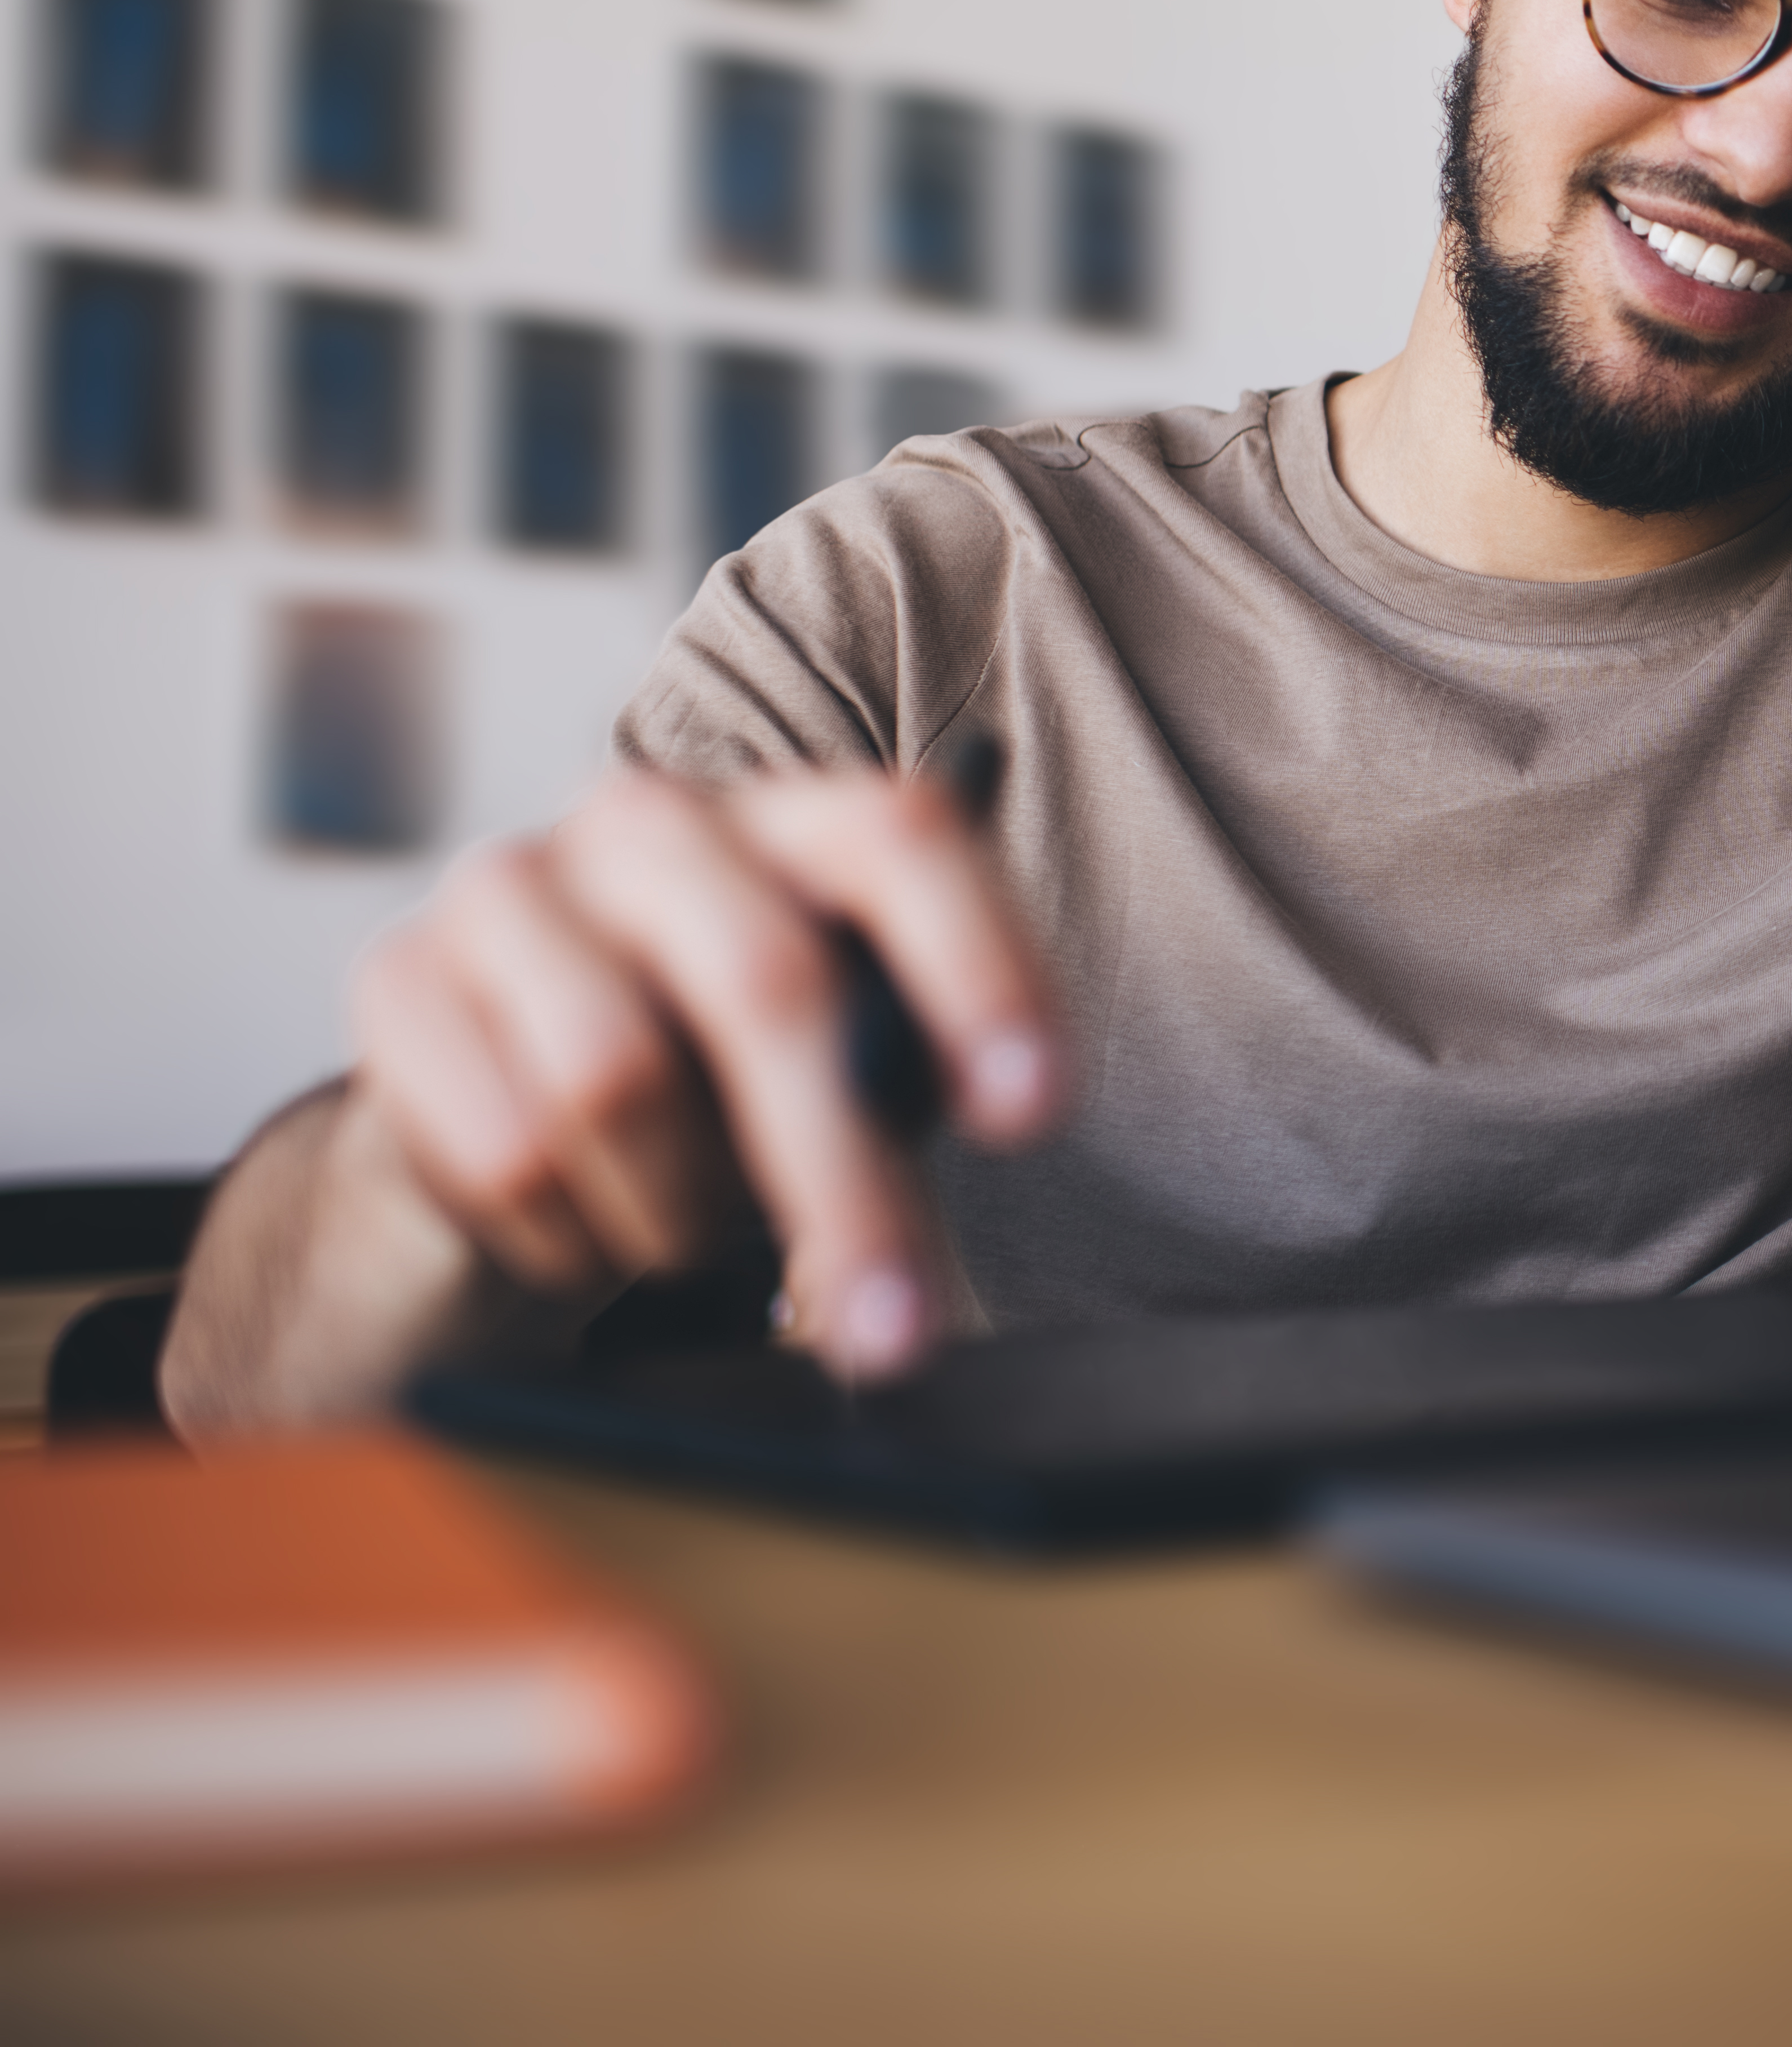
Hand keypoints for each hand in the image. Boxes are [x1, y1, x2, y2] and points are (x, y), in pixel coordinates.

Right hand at [167, 763, 1060, 1429]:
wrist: (492, 1131)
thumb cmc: (711, 1097)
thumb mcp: (835, 1074)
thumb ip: (902, 1073)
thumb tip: (981, 1114)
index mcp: (792, 823)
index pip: (903, 842)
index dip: (978, 974)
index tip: (1032, 1113)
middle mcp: (650, 825)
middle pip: (768, 983)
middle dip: (843, 1181)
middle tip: (895, 1330)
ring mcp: (509, 891)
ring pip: (619, 1078)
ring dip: (679, 1213)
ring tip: (694, 1242)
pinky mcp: (397, 983)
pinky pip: (502, 1147)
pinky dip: (567, 1236)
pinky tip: (585, 1234)